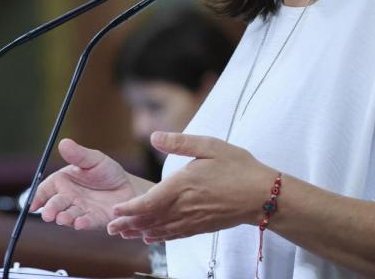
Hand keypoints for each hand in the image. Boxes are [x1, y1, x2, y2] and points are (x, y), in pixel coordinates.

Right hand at [29, 138, 148, 229]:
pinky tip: (80, 223)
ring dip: (64, 218)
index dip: (37, 197)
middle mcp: (68, 198)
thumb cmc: (107, 171)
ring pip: (68, 216)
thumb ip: (78, 154)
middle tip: (48, 215)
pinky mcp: (94, 220)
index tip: (32, 205)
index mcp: (62, 182)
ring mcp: (80, 211)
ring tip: (62, 219)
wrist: (129, 187)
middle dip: (50, 210)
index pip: (44, 190)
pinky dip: (82, 224)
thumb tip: (63, 143)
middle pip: (54, 205)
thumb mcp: (94, 159)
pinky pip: (86, 222)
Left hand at [106, 131, 275, 243]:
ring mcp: (194, 219)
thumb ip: (179, 142)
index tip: (115, 210)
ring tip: (124, 235)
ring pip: (162, 229)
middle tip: (110, 228)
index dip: (130, 208)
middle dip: (128, 224)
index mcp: (183, 185)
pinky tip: (152, 238)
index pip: (150, 202)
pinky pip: (177, 234)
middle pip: (151, 219)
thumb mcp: (209, 146)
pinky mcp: (202, 226)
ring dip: (141, 232)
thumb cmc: (238, 167)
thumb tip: (154, 136)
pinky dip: (161, 237)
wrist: (264, 195)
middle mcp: (185, 206)